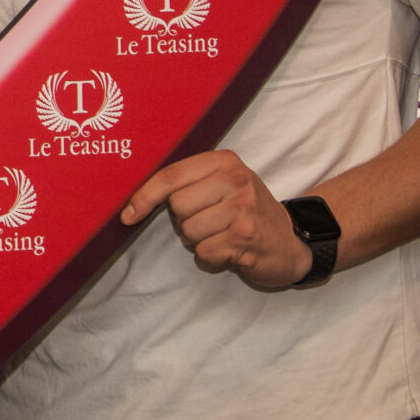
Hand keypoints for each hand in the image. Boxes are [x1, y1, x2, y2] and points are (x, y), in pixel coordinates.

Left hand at [121, 150, 312, 292]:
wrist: (291, 240)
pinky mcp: (245, 237)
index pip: (170, 175)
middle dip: (185, 221)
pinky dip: (211, 257)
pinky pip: (204, 252)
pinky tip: (230, 250)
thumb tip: (137, 197)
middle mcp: (235, 180)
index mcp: (224, 161)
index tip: (128, 215)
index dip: (144, 196)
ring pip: (188, 231)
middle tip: (211, 222)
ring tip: (222, 236)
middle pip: (176, 206)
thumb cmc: (246, 212)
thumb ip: (189, 182)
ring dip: (199, 241)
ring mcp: (243, 208)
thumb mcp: (223, 184)